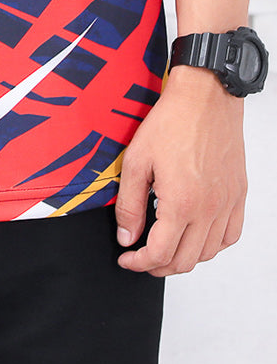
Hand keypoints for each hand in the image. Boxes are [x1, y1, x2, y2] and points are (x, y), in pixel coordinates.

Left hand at [114, 66, 246, 275]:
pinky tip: (197, 236)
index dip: (139, 263)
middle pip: (185, 261)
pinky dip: (213, 245)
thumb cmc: (172, 121)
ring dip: (185, 258)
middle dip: (159, 266)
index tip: (128, 258)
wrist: (206, 97)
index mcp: (181, 203)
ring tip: (166, 248)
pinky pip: (230, 235)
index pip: (160, 254)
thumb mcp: (137, 160)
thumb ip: (130, 205)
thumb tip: (126, 237)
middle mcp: (209, 209)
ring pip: (208, 253)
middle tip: (143, 257)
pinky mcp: (238, 194)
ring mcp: (227, 204)